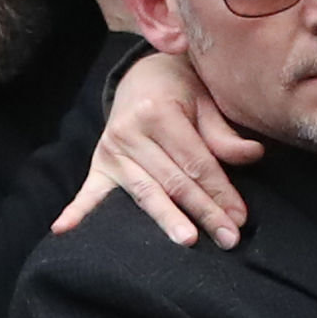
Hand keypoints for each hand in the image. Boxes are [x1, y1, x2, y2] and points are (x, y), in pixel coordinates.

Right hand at [53, 51, 262, 246]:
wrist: (142, 76)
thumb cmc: (182, 91)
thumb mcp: (206, 100)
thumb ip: (224, 133)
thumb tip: (254, 155)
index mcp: (159, 111)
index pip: (195, 162)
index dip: (220, 191)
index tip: (240, 218)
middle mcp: (130, 131)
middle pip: (173, 181)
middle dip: (204, 212)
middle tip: (228, 239)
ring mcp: (111, 150)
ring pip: (144, 192)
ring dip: (166, 219)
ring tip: (187, 241)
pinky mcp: (99, 164)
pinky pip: (89, 193)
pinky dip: (77, 213)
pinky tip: (62, 231)